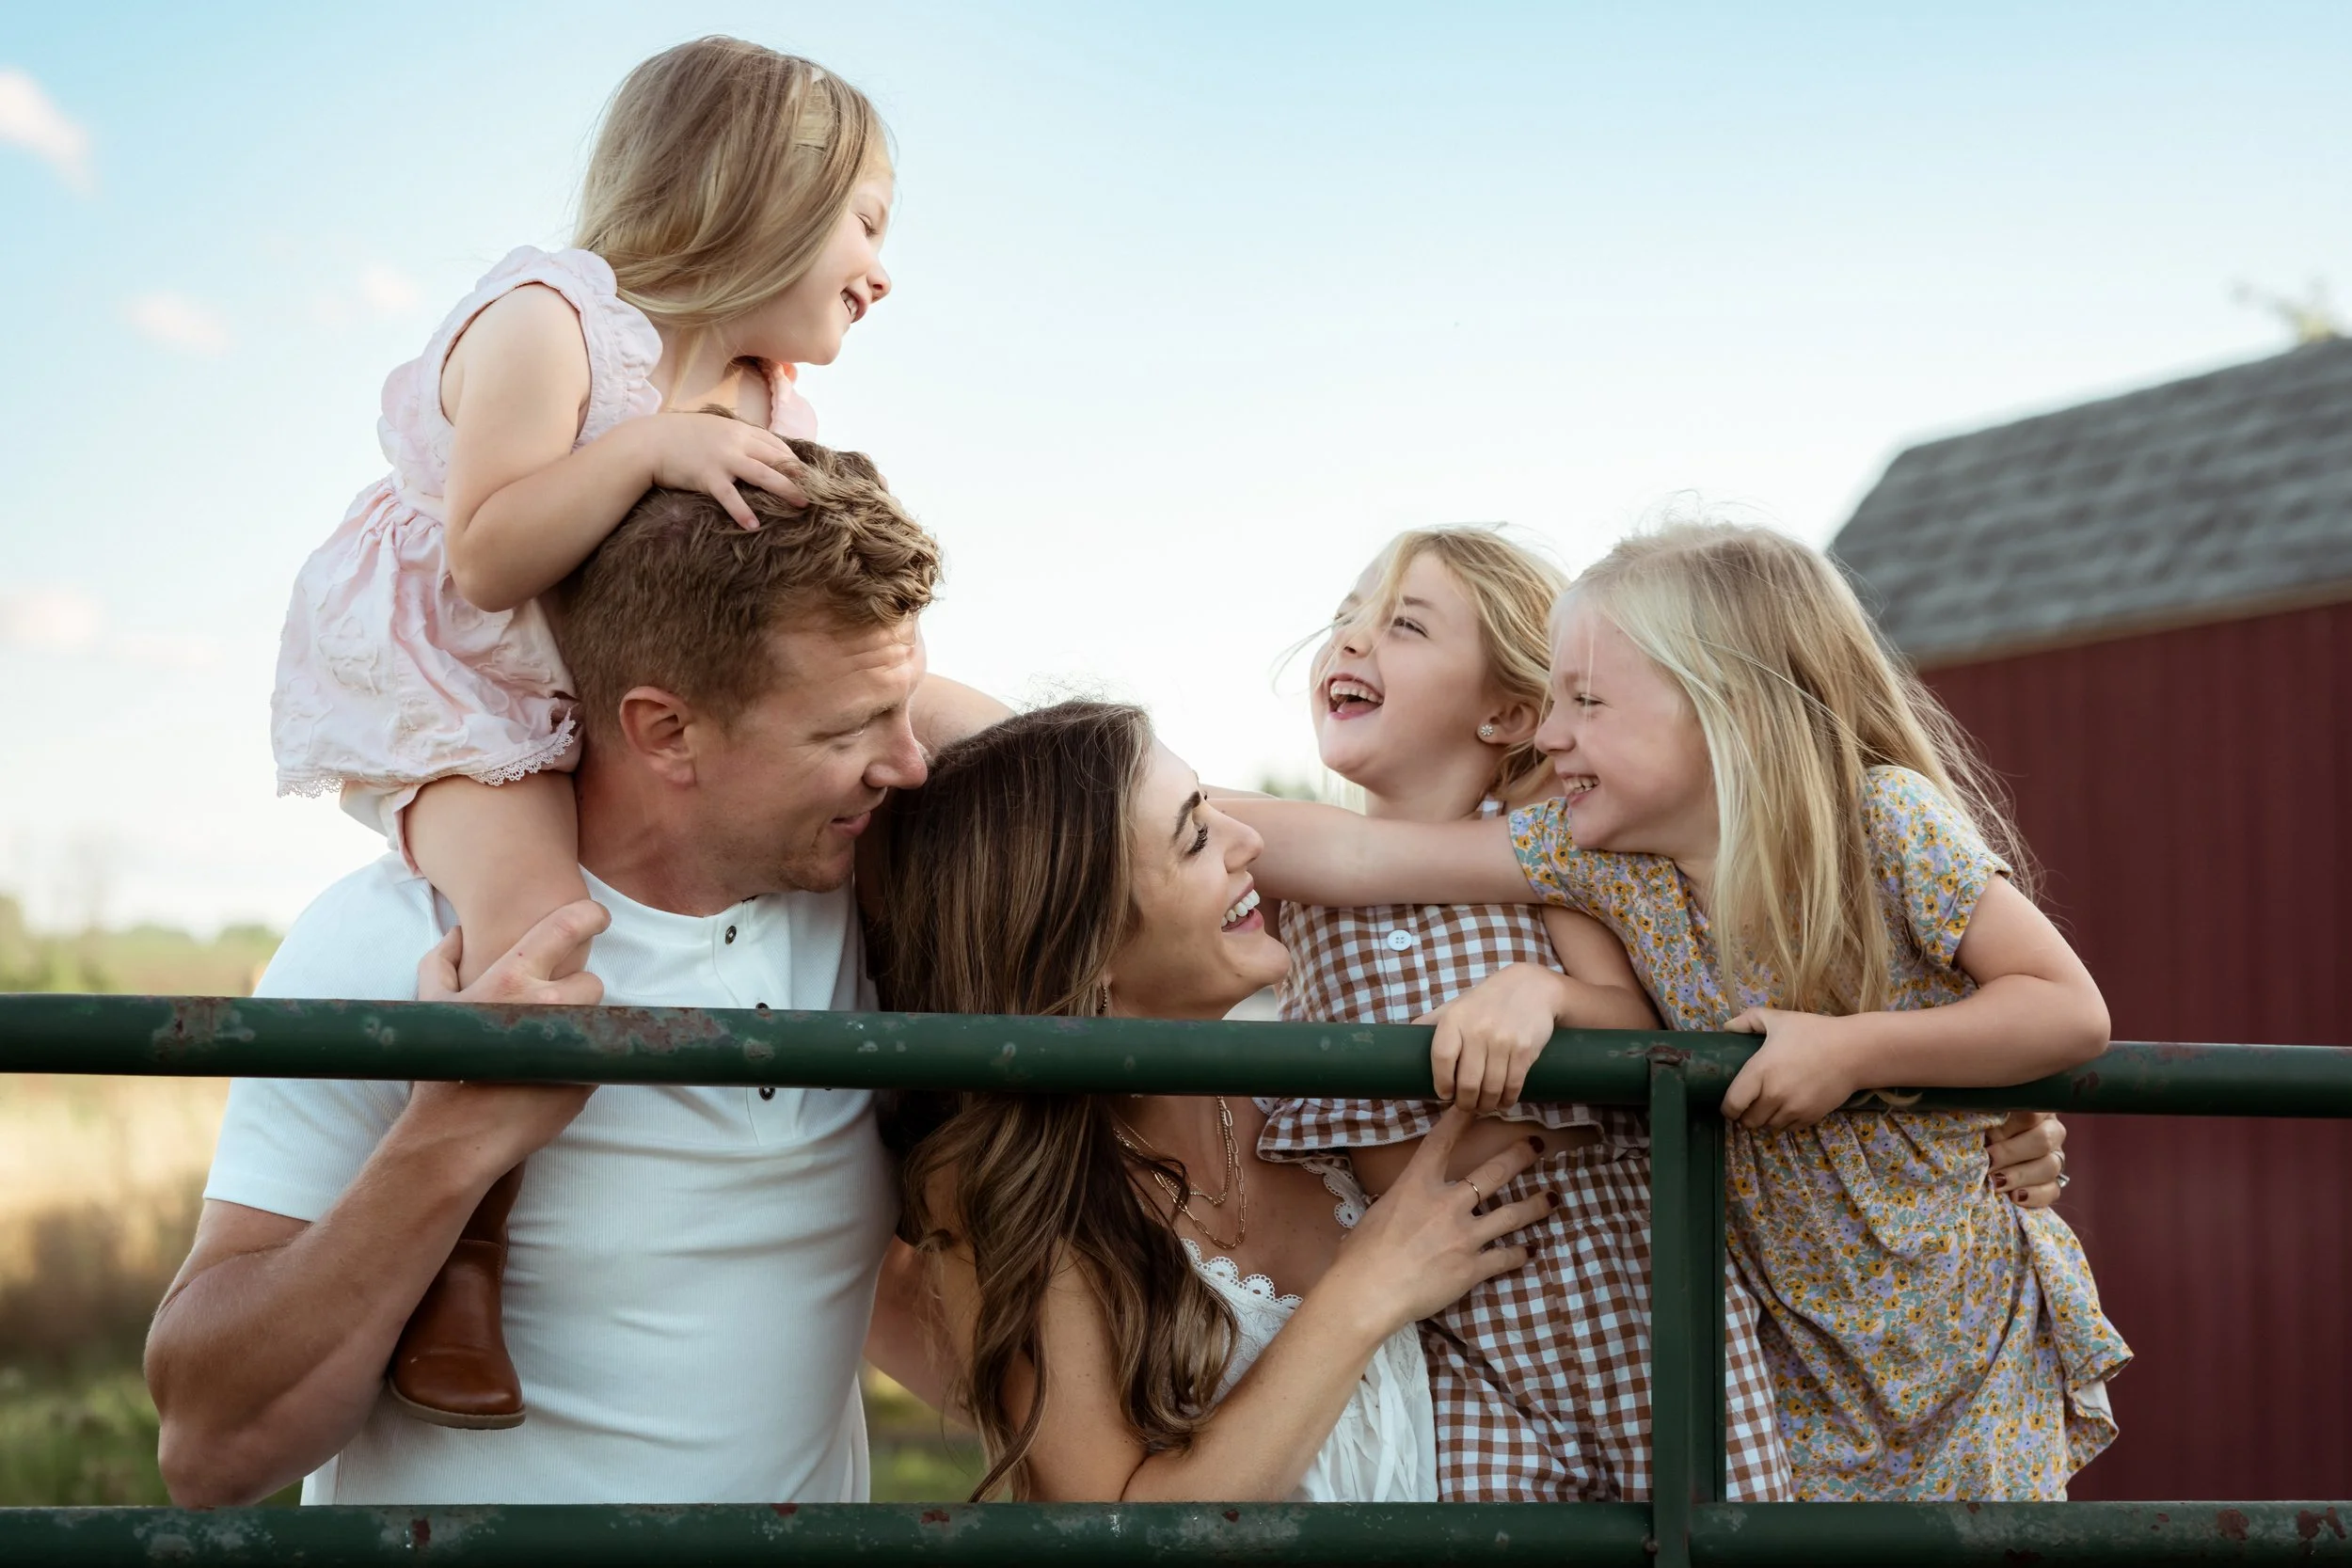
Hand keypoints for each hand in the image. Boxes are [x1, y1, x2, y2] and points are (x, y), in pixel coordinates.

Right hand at [402, 901, 610, 1172]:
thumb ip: (440, 963)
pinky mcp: (586, 1077)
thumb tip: (456, 933)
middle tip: (547, 1016)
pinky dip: (581, 1060)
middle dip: (576, 995)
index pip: (568, 926)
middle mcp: (547, 1003)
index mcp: (512, 977)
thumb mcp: (431, 1007)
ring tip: (545, 1048)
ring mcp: (570, 1041)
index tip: (598, 918)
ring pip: (599, 1018)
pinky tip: (551, 1073)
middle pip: (592, 981)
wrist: (453, 1136)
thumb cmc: (440, 1069)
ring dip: (581, 1027)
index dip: (589, 916)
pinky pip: (597, 1056)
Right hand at [640, 411, 805, 528]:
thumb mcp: (711, 429)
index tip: (808, 474)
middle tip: (820, 490)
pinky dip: (742, 511)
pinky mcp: (707, 476)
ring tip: (803, 504)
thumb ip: (733, 437)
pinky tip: (754, 526)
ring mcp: (723, 459)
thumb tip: (752, 449)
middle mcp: (736, 442)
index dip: (794, 459)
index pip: (775, 444)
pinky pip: (730, 497)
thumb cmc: (678, 438)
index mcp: (738, 430)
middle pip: (777, 458)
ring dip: (786, 490)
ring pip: (763, 475)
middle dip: (800, 474)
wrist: (648, 443)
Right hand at [1327, 1106, 1549, 1329]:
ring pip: (1512, 1215)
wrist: (1369, 1289)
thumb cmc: (1361, 1253)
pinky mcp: (1472, 1267)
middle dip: (1519, 1156)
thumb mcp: (1377, 1213)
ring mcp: (1464, 1235)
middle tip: (1538, 1145)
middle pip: (1493, 1173)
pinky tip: (1531, 1251)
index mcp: (1416, 1185)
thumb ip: (1401, 1203)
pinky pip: (1505, 1257)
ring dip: (1536, 1205)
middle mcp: (1446, 1204)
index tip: (1477, 1104)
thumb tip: (1404, 1206)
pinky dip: (1520, 1253)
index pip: (1442, 1142)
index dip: (1461, 1119)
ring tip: (1554, 1198)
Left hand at [1422, 963, 1563, 1113]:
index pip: (1441, 1058)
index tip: (1445, 1094)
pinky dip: (1507, 1100)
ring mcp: (1502, 1041)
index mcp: (1454, 1020)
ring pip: (1491, 1088)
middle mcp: (1477, 1030)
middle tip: (1467, 1107)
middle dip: (1466, 1103)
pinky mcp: (1524, 1050)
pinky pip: (1513, 1085)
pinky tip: (1503, 1103)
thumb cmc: (1487, 1001)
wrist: (1531, 987)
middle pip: (1468, 1082)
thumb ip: (1432, 1023)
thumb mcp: (1456, 1006)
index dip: (1442, 1083)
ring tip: (1484, 1106)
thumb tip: (1400, 1042)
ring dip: (1487, 1105)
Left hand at [1720, 1008, 1864, 1129]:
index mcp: (1760, 1071)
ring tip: (1767, 1106)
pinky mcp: (1811, 1117)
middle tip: (1748, 1104)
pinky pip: (1788, 1128)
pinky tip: (1785, 1108)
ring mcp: (1793, 1109)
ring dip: (1764, 1119)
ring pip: (1768, 1127)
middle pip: (1748, 1121)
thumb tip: (1727, 1027)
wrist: (1853, 1050)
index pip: (1732, 1104)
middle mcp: (1774, 1095)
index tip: (1729, 1104)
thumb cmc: (1812, 1032)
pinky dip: (1784, 1122)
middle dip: (1745, 1115)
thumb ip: (1748, 1020)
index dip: (1727, 1108)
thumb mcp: (1778, 1019)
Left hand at [1986, 1110, 2068, 1208]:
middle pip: (2044, 1140)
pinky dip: (2034, 1195)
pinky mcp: (2053, 1182)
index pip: (2032, 1112)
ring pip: (2050, 1166)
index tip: (1987, 1134)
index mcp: (2034, 1109)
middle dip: (2011, 1152)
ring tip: (1995, 1183)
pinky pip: (2052, 1190)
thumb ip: (1983, 1118)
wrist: (1981, 1156)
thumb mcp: (1978, 1117)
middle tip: (1988, 1161)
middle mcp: (2050, 1131)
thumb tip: (1980, 1127)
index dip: (2009, 1125)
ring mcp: (2055, 1157)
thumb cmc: (1977, 1128)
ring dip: (2020, 1175)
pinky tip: (2015, 1197)